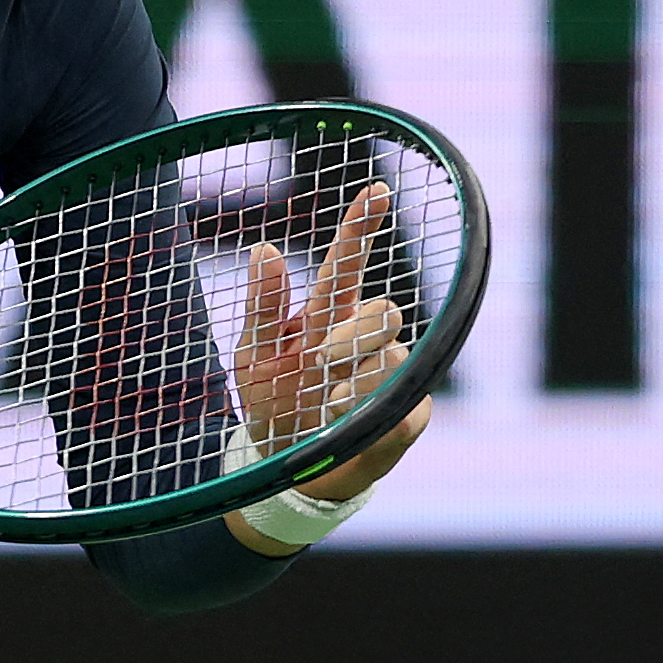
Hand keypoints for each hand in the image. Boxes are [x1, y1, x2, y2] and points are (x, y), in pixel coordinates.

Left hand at [226, 180, 428, 546]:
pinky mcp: (409, 413)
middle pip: (382, 310)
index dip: (360, 227)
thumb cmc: (270, 405)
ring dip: (361, 378)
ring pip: (394, 355)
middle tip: (321, 364)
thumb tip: (262, 249)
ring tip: (331, 404)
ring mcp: (390, 374)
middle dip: (352, 336)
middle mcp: (364, 338)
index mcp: (325, 317)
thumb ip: (261, 308)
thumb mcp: (253, 358)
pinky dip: (377, 414)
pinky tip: (352, 424)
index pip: (346, 265)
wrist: (285, 472)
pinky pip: (407, 406)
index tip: (375, 190)